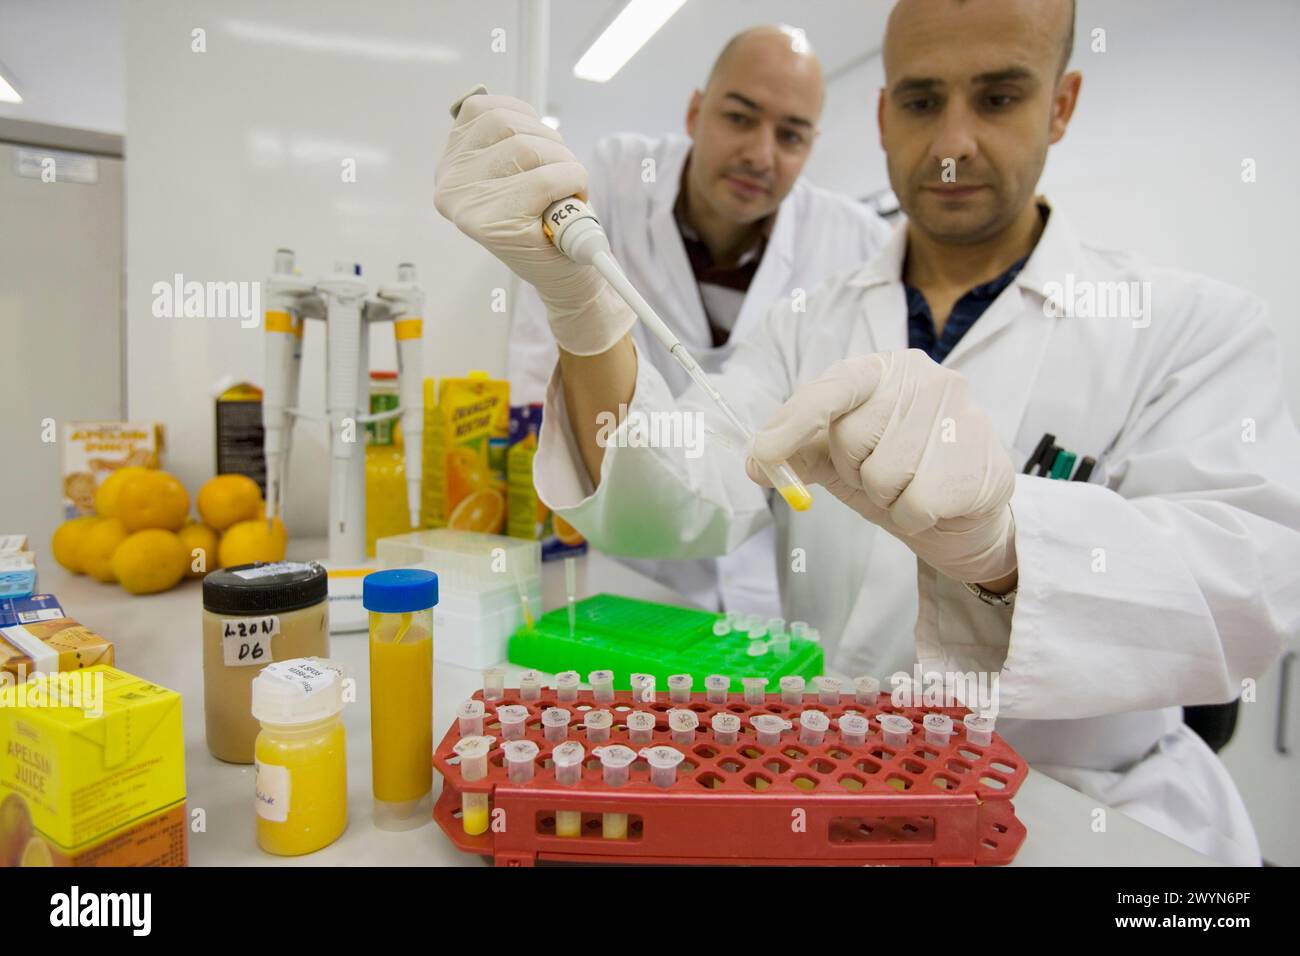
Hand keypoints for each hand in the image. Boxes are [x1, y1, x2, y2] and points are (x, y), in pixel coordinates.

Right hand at [434, 93, 633, 354]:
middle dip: (550, 141)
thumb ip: (505, 138)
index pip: (481, 108)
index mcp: (451, 165)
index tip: (540, 144)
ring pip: (527, 148)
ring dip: (564, 162)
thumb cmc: (544, 218)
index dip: (524, 117)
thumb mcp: (517, 170)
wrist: (564, 273)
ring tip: (565, 189)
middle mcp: (450, 184)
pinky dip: (572, 181)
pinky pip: (546, 178)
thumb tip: (510, 111)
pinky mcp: (496, 225)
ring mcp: (469, 205)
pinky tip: (570, 201)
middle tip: (561, 173)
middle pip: (507, 124)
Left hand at [749, 350, 1017, 586]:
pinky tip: (932, 506)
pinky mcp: (982, 461)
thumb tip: (754, 464)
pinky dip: (913, 518)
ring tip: (909, 488)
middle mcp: (927, 379)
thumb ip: (797, 452)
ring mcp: (961, 416)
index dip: (792, 423)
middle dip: (854, 470)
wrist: (959, 511)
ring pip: (883, 477)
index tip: (761, 458)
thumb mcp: (840, 458)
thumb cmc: (894, 472)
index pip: (831, 389)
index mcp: (884, 369)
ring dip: (886, 498)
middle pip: (850, 439)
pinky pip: (916, 505)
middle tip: (879, 474)